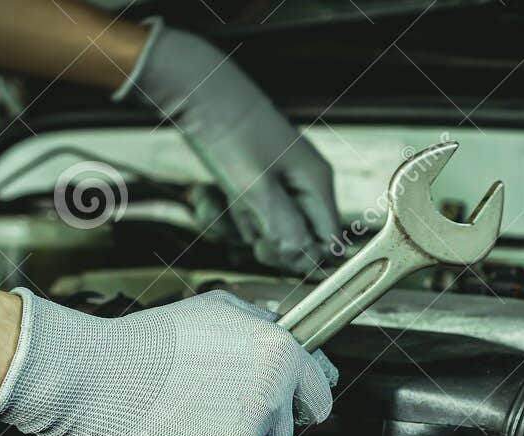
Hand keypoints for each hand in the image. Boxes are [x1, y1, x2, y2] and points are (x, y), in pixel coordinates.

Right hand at [0, 290, 335, 435]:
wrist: (87, 377)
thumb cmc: (142, 344)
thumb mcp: (212, 309)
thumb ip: (257, 323)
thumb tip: (279, 332)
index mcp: (277, 358)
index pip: (319, 397)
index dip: (301, 404)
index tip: (293, 411)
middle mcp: (266, 404)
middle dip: (255, 435)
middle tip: (212, 418)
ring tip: (180, 430)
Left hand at [120, 19, 340, 269]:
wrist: (196, 89)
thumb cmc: (229, 132)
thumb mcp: (254, 187)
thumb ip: (282, 227)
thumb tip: (304, 259)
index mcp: (316, 182)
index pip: (327, 240)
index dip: (302, 256)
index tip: (269, 252)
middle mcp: (303, 183)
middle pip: (296, 239)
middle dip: (263, 239)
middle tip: (242, 227)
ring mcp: (279, 181)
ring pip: (265, 228)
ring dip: (235, 225)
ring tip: (215, 199)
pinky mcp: (255, 180)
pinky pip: (246, 214)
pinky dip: (225, 212)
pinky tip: (208, 195)